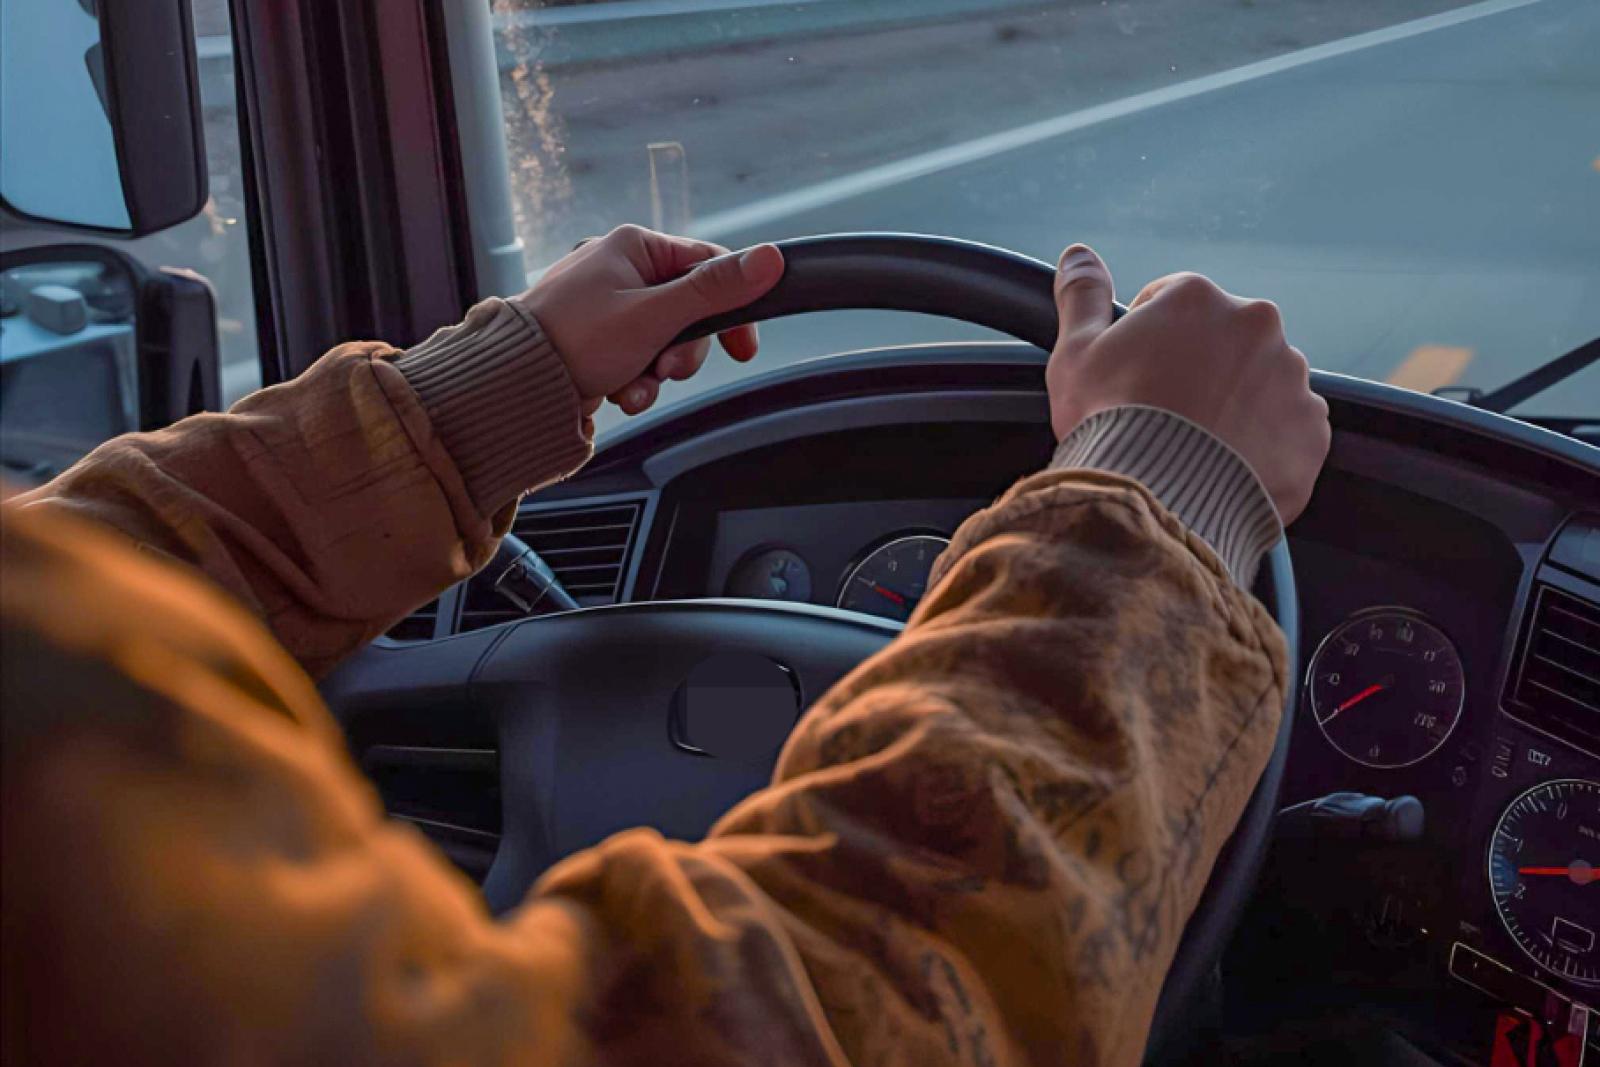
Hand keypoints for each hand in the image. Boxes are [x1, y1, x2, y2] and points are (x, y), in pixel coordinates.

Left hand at [513, 225, 784, 415]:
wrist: (513, 385)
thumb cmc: (573, 340)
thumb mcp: (656, 315)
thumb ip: (715, 291)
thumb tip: (770, 259)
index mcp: (634, 246)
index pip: (708, 266)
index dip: (732, 309)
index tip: (742, 348)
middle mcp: (620, 268)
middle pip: (688, 310)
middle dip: (683, 352)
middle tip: (668, 369)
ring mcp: (605, 304)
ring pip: (664, 340)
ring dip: (657, 372)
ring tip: (634, 386)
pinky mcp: (594, 338)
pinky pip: (636, 356)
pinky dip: (635, 379)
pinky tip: (618, 391)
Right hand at [1046, 245, 1329, 522]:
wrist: (1158, 498)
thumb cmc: (1110, 423)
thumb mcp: (1076, 354)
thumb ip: (1082, 296)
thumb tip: (1078, 253)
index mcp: (1198, 298)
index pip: (1171, 302)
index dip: (1146, 341)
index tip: (1133, 378)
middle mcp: (1255, 325)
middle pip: (1221, 341)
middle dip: (1197, 370)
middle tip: (1163, 416)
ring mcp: (1290, 377)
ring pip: (1259, 383)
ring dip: (1234, 405)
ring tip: (1196, 447)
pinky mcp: (1310, 429)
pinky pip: (1288, 429)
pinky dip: (1264, 444)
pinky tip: (1226, 466)